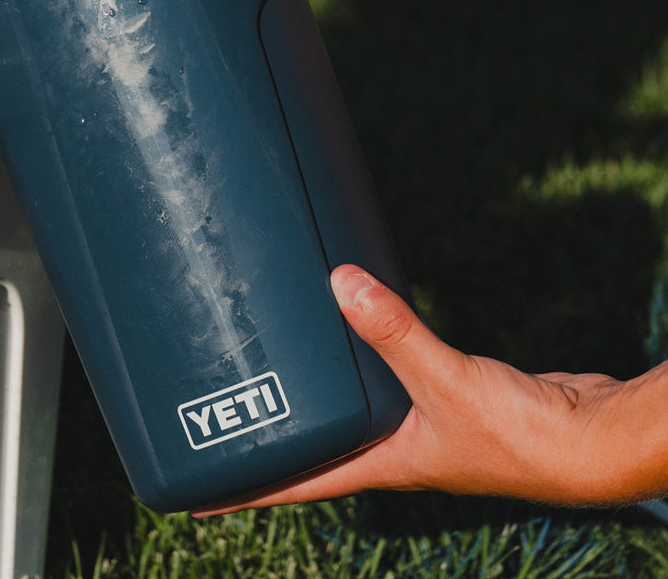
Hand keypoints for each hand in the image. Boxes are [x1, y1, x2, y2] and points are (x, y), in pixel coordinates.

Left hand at [194, 264, 667, 514]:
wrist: (585, 440)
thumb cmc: (521, 436)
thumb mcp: (444, 383)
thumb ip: (394, 333)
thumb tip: (341, 283)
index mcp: (378, 464)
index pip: (295, 483)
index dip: (243, 489)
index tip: (193, 495)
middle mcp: (388, 449)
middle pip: (313, 449)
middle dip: (268, 438)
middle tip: (219, 409)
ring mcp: (412, 425)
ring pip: (345, 413)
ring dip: (310, 396)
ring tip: (269, 364)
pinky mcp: (436, 396)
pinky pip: (380, 379)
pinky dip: (356, 361)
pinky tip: (347, 330)